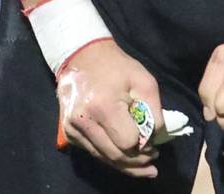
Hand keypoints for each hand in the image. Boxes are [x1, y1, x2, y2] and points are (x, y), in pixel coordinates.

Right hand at [57, 39, 162, 177]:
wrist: (83, 57)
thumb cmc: (117, 68)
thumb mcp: (144, 81)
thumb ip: (153, 111)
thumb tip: (154, 139)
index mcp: (103, 106)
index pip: (128, 142)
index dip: (144, 146)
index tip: (155, 145)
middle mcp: (83, 121)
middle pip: (116, 156)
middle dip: (137, 163)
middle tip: (153, 161)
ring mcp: (72, 129)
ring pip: (104, 159)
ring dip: (125, 166)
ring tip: (144, 167)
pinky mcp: (68, 133)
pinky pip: (94, 153)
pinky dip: (110, 158)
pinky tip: (124, 157)